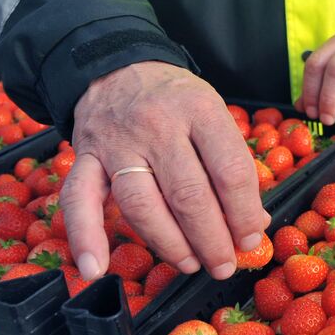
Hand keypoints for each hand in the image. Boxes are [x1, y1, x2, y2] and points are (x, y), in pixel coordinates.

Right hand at [63, 61, 270, 280]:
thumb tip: (255, 221)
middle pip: (188, 194)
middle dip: (211, 239)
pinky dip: (85, 237)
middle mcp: (157, 125)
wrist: (116, 66)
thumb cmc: (174, 99)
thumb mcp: (212, 114)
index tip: (251, 237)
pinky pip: (79, 200)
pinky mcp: (85, 157)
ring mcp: (117, 143)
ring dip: (170, 245)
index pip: (229, 170)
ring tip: (191, 264)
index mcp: (199, 110)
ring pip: (142, 205)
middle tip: (224, 264)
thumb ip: (232, 164)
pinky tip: (95, 269)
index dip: (244, 212)